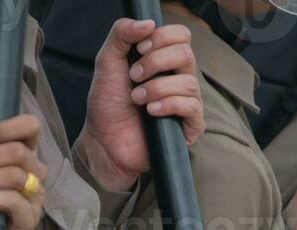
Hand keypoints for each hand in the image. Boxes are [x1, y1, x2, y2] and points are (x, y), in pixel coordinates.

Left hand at [77, 18, 203, 191]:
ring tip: (137, 99)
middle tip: (134, 76)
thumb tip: (149, 22)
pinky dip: (169, 105)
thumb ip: (122, 33)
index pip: (181, 36)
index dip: (161, 37)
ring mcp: (186, 102)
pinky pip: (193, 107)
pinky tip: (151, 111)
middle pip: (186, 54)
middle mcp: (179, 78)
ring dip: (156, 88)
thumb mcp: (108, 60)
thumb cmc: (107, 103)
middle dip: (156, 62)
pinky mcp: (190, 126)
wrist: (103, 141)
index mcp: (164, 61)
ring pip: (189, 82)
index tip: (139, 49)